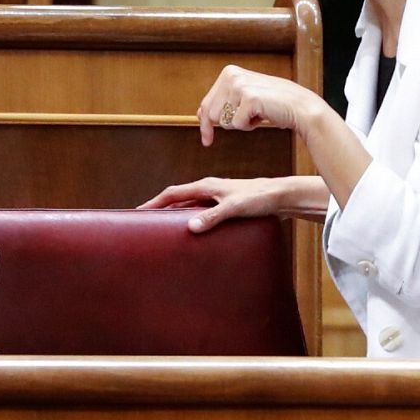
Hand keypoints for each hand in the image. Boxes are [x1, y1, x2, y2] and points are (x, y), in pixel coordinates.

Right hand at [138, 176, 289, 232]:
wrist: (281, 196)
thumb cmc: (259, 198)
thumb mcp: (234, 208)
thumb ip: (212, 217)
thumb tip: (190, 227)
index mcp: (206, 186)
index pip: (173, 193)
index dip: (154, 202)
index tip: (138, 211)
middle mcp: (209, 189)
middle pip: (178, 199)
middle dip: (161, 209)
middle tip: (146, 224)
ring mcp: (217, 197)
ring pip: (189, 206)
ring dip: (176, 216)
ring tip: (164, 231)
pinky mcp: (225, 206)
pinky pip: (201, 212)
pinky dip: (191, 220)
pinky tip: (193, 232)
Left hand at [197, 65, 325, 146]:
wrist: (300, 107)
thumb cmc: (272, 104)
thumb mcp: (244, 99)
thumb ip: (223, 102)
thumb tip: (200, 113)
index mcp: (229, 72)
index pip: (206, 104)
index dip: (205, 125)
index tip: (207, 140)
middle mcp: (231, 75)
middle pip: (211, 115)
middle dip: (226, 125)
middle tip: (248, 119)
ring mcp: (239, 85)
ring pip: (223, 121)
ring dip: (240, 123)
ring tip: (257, 113)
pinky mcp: (249, 97)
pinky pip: (237, 125)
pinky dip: (250, 126)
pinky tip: (263, 115)